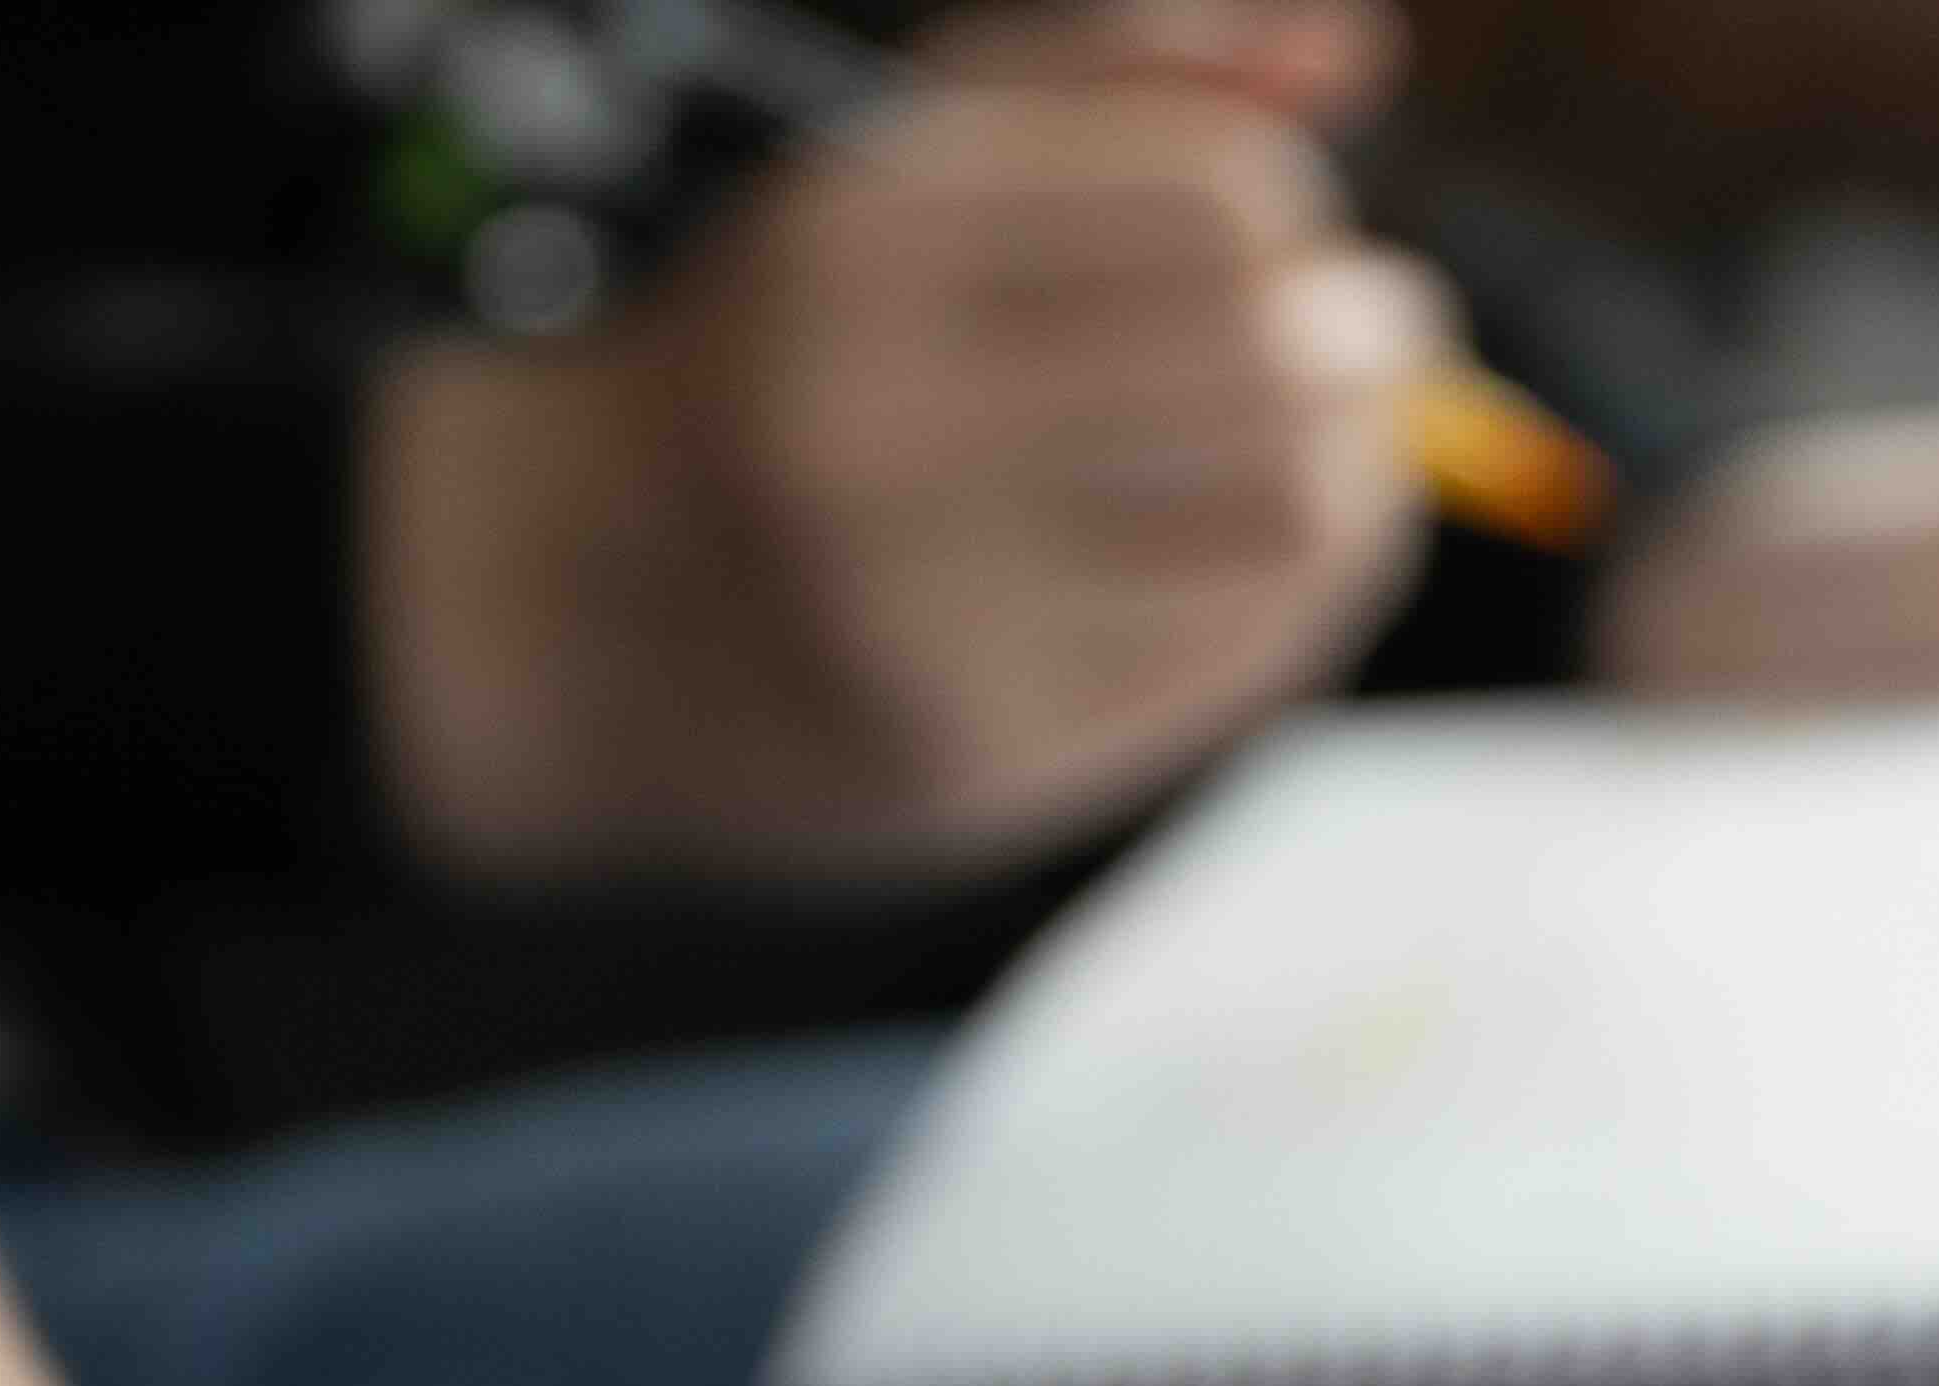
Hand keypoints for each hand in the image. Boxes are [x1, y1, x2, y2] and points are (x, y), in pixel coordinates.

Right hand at [367, 0, 1446, 881]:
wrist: (562, 608)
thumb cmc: (780, 353)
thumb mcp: (896, 160)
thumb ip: (1116, 70)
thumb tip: (1360, 49)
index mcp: (861, 243)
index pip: (1218, 201)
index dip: (1295, 217)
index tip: (1281, 244)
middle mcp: (881, 429)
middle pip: (1272, 363)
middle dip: (1372, 342)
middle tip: (1376, 343)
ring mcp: (926, 614)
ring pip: (1291, 522)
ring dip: (1366, 475)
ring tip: (1345, 452)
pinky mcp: (974, 761)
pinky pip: (1239, 665)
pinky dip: (1301, 596)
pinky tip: (1269, 558)